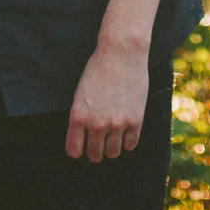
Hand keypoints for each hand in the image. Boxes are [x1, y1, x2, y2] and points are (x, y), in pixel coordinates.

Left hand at [65, 41, 149, 162]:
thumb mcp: (79, 93)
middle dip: (95, 152)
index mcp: (78, 117)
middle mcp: (96, 124)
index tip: (81, 147)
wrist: (121, 55)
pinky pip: (130, 145)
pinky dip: (127, 142)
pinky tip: (125, 133)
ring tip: (112, 140)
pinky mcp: (135, 121)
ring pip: (113, 153)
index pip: (74, 150)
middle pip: (94, 155)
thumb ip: (80, 117)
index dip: (77, 151)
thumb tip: (82, 136)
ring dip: (111, 149)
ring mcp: (117, 124)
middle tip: (97, 146)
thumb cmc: (97, 70)